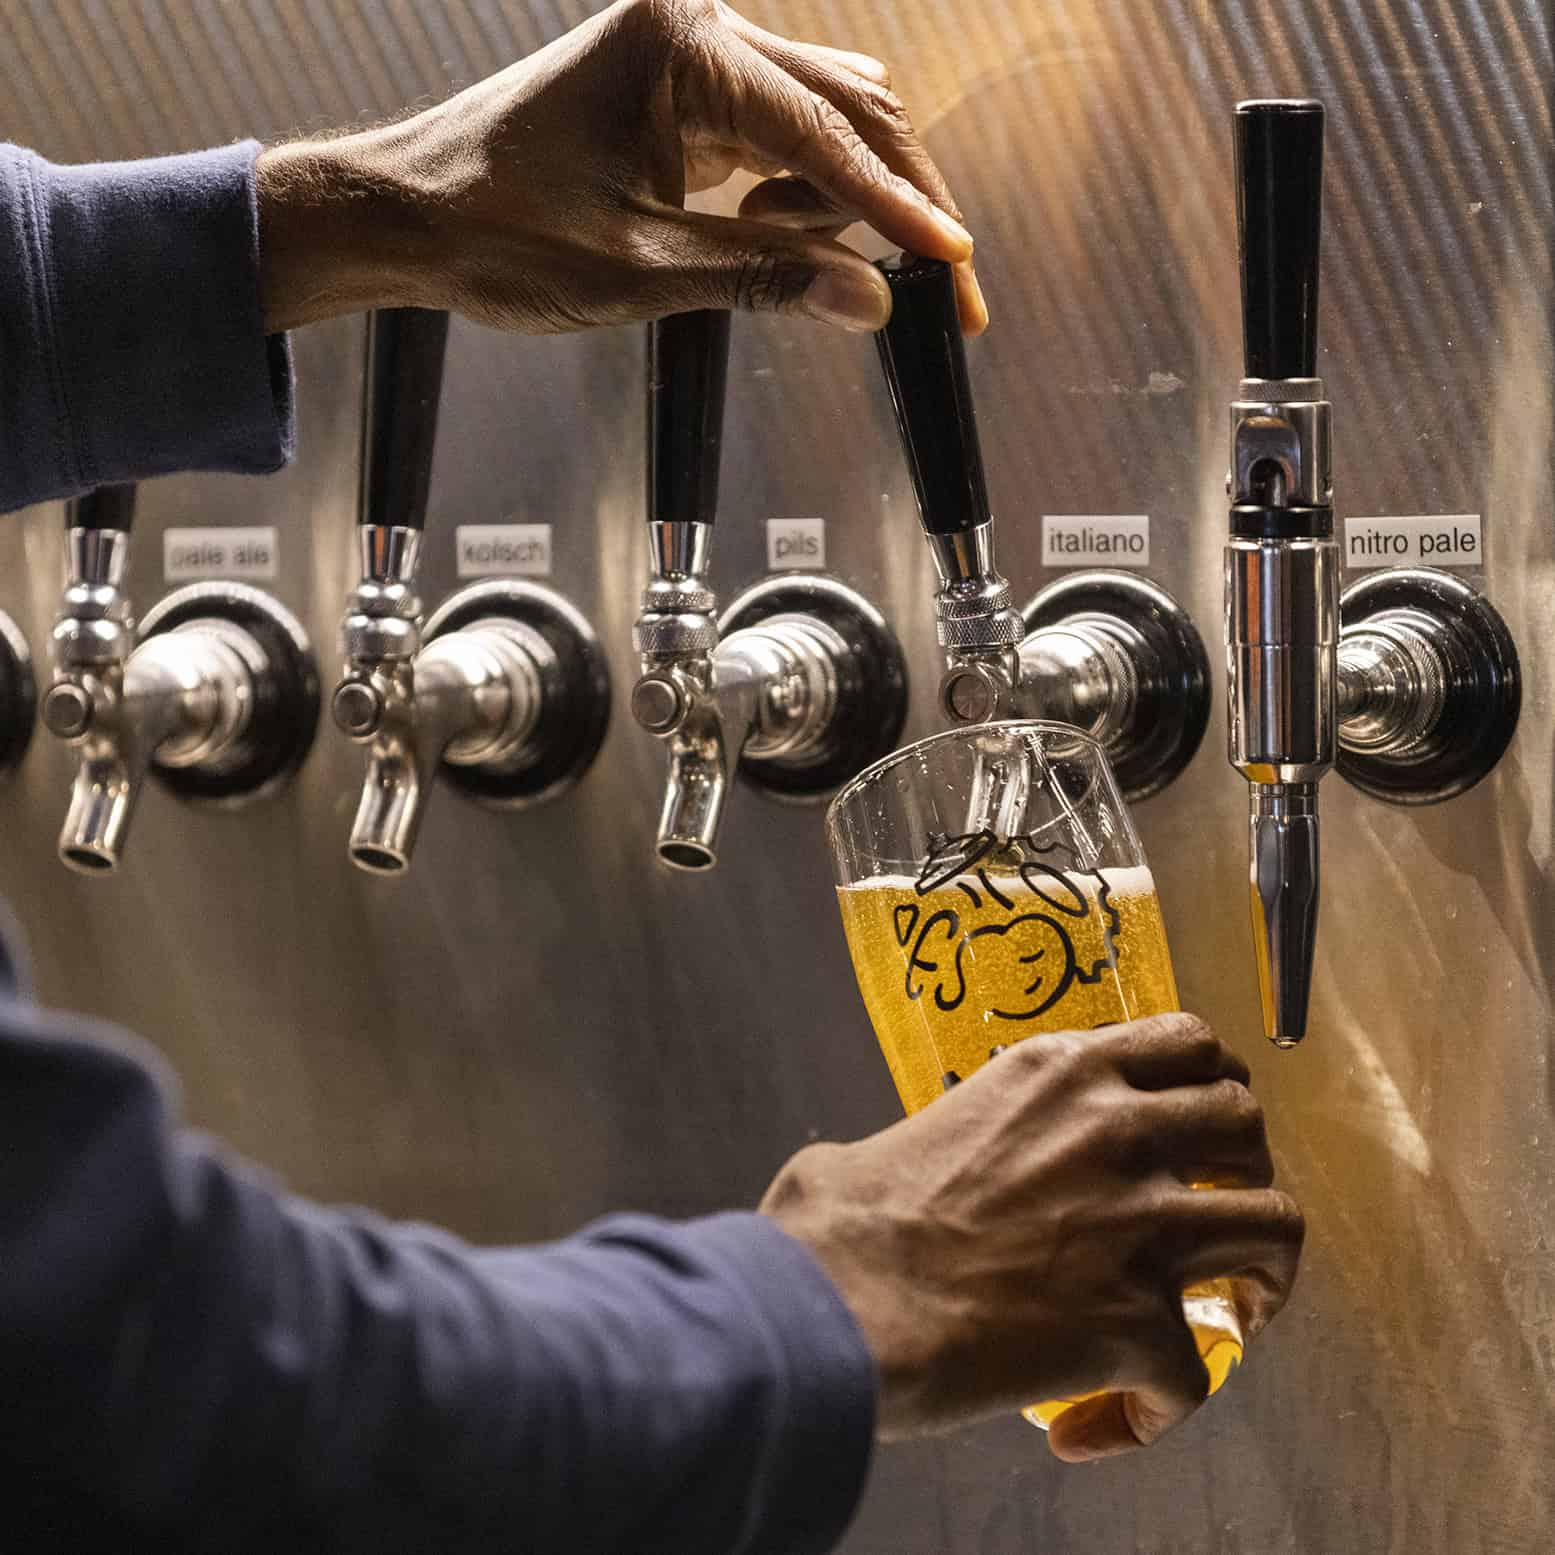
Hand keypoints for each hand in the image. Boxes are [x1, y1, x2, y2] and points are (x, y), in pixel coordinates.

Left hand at [256, 0, 983, 335]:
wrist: (407, 215)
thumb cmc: (495, 234)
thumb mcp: (638, 273)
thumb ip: (762, 279)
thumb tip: (870, 301)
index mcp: (683, 49)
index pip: (826, 137)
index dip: (898, 213)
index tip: (952, 273)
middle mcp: (698, 31)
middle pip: (851, 110)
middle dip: (901, 205)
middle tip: (946, 294)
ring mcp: (694, 58)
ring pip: (827, 122)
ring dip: (852, 203)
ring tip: (821, 273)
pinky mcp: (688, 95)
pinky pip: (784, 139)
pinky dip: (806, 197)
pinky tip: (773, 238)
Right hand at [760, 1014, 1303, 1457]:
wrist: (842, 1303)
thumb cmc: (844, 1221)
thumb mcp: (904, 1131)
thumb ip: (942, 1130)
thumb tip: (893, 1167)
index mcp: (1059, 1075)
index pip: (1186, 1041)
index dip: (1213, 1084)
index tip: (1202, 1125)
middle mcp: (1114, 1131)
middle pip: (1246, 1122)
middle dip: (1248, 1167)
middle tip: (1219, 1208)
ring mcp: (1139, 1224)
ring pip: (1275, 1226)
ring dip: (1265, 1273)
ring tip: (1237, 1310)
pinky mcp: (1139, 1322)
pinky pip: (1194, 1377)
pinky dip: (1160, 1407)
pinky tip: (1110, 1418)